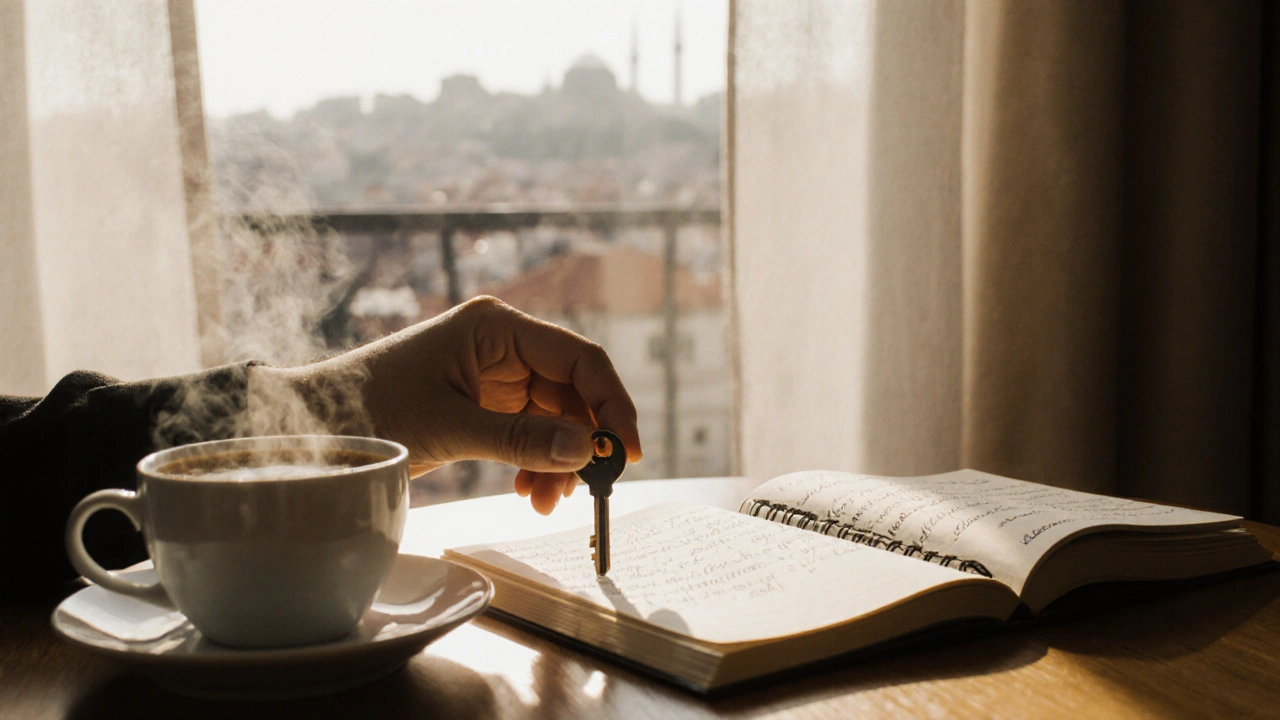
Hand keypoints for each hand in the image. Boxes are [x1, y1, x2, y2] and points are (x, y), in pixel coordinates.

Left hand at [280, 296, 641, 513]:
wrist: (309, 423)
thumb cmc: (368, 408)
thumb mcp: (450, 427)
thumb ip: (521, 438)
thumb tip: (585, 449)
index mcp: (497, 328)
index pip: (578, 360)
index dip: (611, 404)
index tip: (625, 452)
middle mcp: (502, 344)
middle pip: (572, 391)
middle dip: (580, 442)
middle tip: (584, 489)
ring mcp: (493, 373)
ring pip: (554, 416)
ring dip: (558, 459)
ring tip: (544, 501)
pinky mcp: (481, 401)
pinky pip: (529, 430)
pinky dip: (536, 461)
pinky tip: (528, 490)